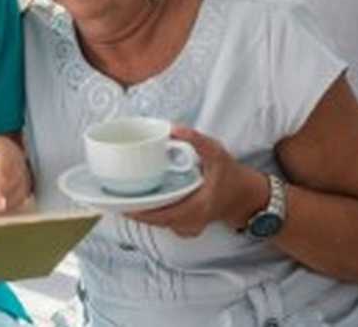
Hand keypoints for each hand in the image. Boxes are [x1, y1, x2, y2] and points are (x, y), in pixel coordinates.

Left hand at [128, 128, 265, 236]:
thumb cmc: (231, 175)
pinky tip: (140, 202)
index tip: (119, 204)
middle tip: (112, 198)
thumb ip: (196, 140)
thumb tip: (173, 128)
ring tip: (120, 198)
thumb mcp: (216, 152)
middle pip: (153, 221)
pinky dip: (151, 213)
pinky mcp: (186, 227)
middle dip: (132, 211)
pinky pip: (163, 222)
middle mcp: (190, 223)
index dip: (138, 212)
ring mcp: (188, 228)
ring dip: (140, 213)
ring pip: (157, 223)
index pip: (161, 215)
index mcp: (197, 208)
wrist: (245, 197)